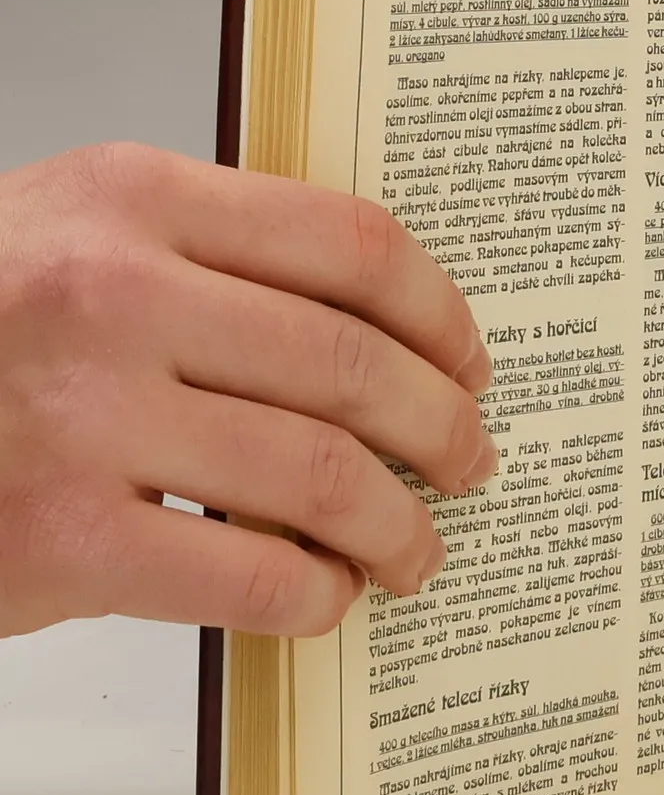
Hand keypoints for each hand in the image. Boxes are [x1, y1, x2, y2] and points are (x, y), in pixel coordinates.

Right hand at [0, 143, 495, 641]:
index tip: (471, 359)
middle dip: (444, 430)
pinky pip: (253, 574)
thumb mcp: (64, 238)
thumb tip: (376, 328)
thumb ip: (205, 256)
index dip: (439, 314)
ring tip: (417, 548)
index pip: (349, 245)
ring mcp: (82, 418)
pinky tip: (327, 595)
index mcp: (127, 199)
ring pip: (323, 476)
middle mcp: (110, 294)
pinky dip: (316, 594)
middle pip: (357, 366)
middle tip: (471, 462)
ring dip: (399, 526)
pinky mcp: (60, 541)